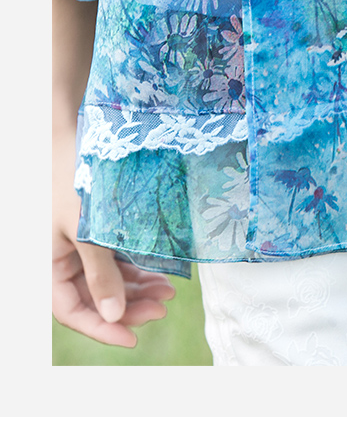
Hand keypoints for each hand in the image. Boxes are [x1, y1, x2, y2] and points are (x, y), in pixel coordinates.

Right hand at [52, 129, 175, 347]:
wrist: (74, 135)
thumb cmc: (74, 181)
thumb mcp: (87, 231)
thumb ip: (101, 274)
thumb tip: (115, 315)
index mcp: (48, 265)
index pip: (72, 311)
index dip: (101, 328)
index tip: (134, 338)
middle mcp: (63, 259)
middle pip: (95, 298)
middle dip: (129, 306)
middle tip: (163, 308)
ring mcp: (81, 244)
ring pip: (111, 279)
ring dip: (139, 288)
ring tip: (170, 292)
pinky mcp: (98, 230)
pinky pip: (118, 259)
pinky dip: (138, 268)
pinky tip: (162, 273)